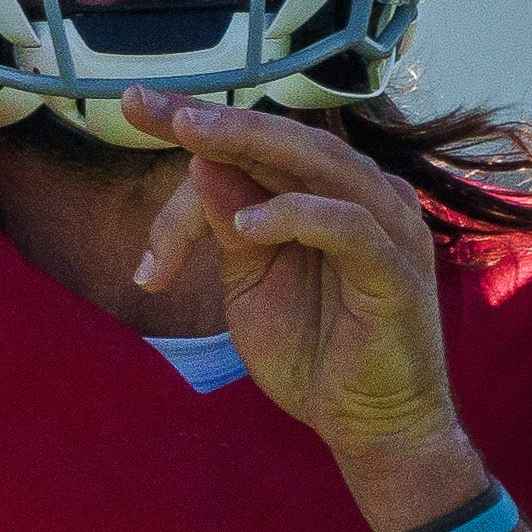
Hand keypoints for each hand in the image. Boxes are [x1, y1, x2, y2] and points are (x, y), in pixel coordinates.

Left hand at [129, 87, 484, 531]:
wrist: (366, 427)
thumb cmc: (311, 352)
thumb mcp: (249, 282)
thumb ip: (229, 226)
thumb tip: (199, 163)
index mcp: (323, 195)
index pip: (257, 146)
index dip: (197, 124)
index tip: (133, 104)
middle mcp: (361, 197)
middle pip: (285, 140)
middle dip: (216, 121)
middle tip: (153, 108)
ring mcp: (387, 227)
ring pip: (321, 163)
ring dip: (253, 145)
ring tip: (191, 138)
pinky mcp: (397, 269)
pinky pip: (349, 226)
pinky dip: (295, 216)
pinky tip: (244, 224)